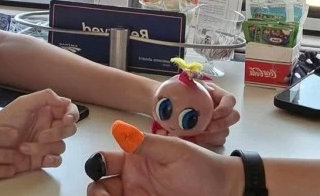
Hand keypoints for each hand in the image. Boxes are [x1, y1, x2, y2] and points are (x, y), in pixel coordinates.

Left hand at [0, 89, 78, 170]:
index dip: (72, 115)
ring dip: (44, 147)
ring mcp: (46, 144)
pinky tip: (43, 158)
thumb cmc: (3, 121)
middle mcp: (49, 127)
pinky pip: (57, 160)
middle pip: (69, 130)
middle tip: (41, 135)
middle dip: (57, 133)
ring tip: (24, 147)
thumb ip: (45, 97)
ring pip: (61, 146)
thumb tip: (66, 101)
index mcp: (47, 112)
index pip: (69, 111)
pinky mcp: (42, 158)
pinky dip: (53, 159)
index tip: (66, 119)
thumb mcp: (22, 103)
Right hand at [87, 132, 243, 195]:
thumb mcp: (174, 151)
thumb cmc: (203, 166)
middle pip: (100, 186)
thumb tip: (119, 130)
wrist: (224, 189)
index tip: (97, 172)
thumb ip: (146, 143)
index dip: (95, 166)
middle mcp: (132, 180)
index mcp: (135, 159)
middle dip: (96, 191)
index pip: (103, 161)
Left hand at [184, 81, 238, 147]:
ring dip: (212, 135)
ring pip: (225, 131)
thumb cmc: (181, 94)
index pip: (230, 100)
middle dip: (222, 124)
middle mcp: (221, 109)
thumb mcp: (185, 84)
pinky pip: (218, 141)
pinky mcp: (214, 135)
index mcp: (217, 95)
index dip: (225, 108)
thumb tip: (188, 76)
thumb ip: (189, 80)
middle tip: (207, 128)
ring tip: (196, 135)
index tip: (213, 115)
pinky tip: (195, 140)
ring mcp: (219, 123)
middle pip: (234, 117)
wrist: (173, 107)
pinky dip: (208, 142)